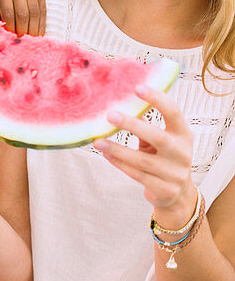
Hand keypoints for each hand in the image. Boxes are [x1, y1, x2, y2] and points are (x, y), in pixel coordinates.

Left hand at [0, 0, 45, 36]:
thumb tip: (3, 34)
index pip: (8, 11)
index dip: (11, 27)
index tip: (12, 38)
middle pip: (23, 12)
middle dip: (23, 29)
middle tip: (23, 41)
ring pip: (34, 11)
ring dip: (33, 28)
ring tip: (31, 39)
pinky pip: (42, 7)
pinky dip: (41, 22)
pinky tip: (39, 32)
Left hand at [94, 85, 195, 218]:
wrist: (178, 193)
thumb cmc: (164, 157)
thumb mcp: (159, 138)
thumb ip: (144, 123)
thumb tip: (120, 101)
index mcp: (183, 135)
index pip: (174, 113)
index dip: (158, 99)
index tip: (137, 88)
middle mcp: (183, 153)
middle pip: (159, 137)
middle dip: (133, 125)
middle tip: (110, 115)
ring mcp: (175, 173)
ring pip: (143, 160)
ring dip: (118, 150)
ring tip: (98, 141)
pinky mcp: (165, 189)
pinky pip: (138, 175)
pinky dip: (120, 164)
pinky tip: (106, 155)